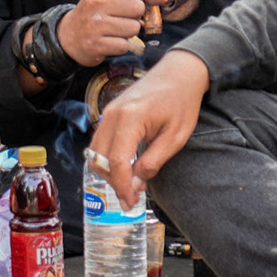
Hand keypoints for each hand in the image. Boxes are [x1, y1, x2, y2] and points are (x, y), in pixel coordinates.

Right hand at [56, 0, 166, 67]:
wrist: (70, 36)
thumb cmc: (97, 13)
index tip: (126, 0)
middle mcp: (96, 2)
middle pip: (138, 7)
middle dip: (134, 16)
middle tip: (119, 18)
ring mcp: (95, 24)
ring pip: (134, 28)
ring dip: (128, 32)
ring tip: (114, 30)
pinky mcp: (96, 44)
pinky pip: (125, 45)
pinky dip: (120, 46)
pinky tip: (109, 41)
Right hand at [90, 51, 209, 206]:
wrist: (178, 73)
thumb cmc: (181, 101)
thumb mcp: (175, 137)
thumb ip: (153, 161)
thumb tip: (136, 183)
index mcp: (130, 119)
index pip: (117, 162)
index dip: (122, 186)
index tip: (130, 202)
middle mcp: (112, 115)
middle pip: (100, 159)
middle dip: (113, 182)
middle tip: (132, 196)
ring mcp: (108, 112)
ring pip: (96, 153)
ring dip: (109, 171)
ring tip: (130, 182)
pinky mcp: (109, 113)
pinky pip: (100, 142)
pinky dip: (108, 158)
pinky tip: (125, 166)